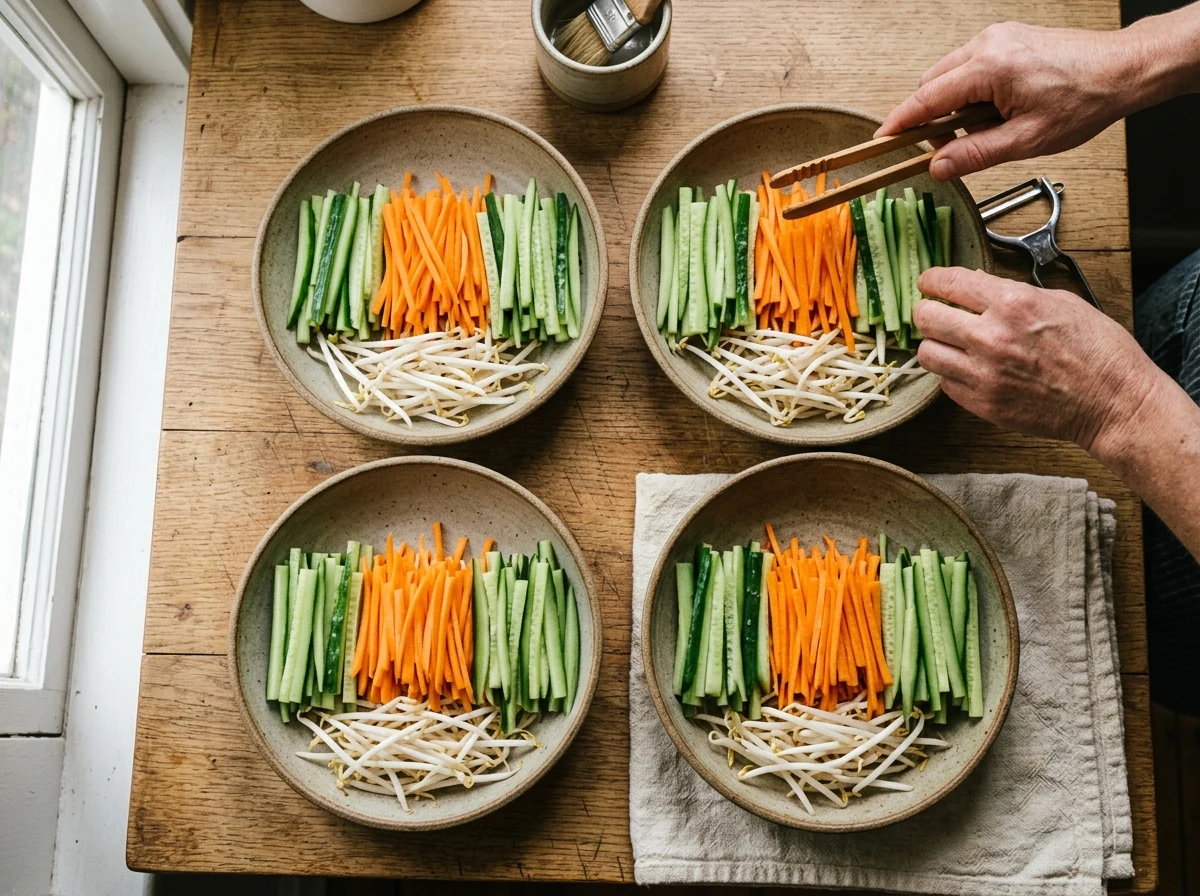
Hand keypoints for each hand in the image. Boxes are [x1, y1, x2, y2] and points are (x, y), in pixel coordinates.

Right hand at [876, 22, 1139, 179]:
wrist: (1122, 69)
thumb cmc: (1085, 99)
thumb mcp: (1026, 140)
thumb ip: (975, 154)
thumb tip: (938, 167)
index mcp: (990, 68)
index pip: (927, 98)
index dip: (900, 123)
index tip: (881, 141)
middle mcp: (989, 44)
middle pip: (932, 85)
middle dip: (932, 119)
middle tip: (952, 149)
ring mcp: (997, 38)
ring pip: (949, 75)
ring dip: (953, 106)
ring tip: (984, 130)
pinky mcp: (1006, 39)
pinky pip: (969, 67)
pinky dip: (970, 92)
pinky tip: (993, 111)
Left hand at [912, 267, 1161, 450]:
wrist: (1113, 403)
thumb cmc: (1098, 351)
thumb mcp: (1062, 302)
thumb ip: (1013, 293)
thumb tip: (977, 285)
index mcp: (1013, 304)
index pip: (950, 283)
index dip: (932, 280)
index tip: (928, 282)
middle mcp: (992, 337)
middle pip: (925, 318)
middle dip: (928, 311)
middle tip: (937, 313)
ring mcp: (984, 374)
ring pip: (927, 353)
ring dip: (936, 345)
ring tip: (952, 344)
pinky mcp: (982, 404)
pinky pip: (945, 384)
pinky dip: (952, 374)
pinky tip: (971, 369)